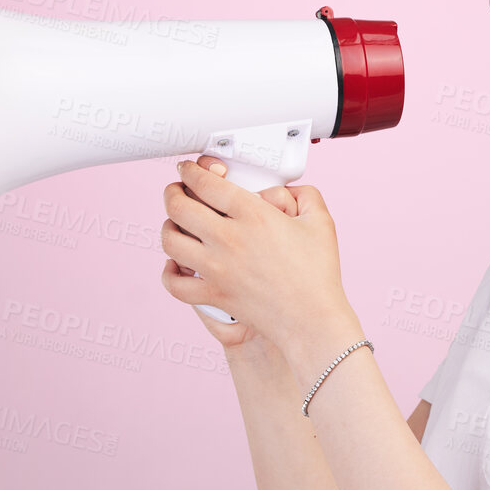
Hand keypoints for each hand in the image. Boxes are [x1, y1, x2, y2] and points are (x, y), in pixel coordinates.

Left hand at [158, 154, 350, 353]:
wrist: (312, 319)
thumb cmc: (318, 274)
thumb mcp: (321, 221)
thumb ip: (304, 194)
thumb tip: (287, 190)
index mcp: (253, 215)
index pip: (205, 183)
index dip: (191, 170)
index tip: (189, 169)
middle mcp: (229, 239)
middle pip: (178, 206)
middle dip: (172, 192)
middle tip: (177, 190)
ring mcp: (217, 269)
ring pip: (170, 241)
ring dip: (168, 227)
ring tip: (174, 223)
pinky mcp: (213, 295)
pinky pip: (174, 283)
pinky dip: (169, 272)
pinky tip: (176, 264)